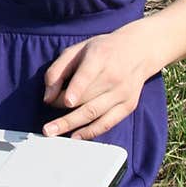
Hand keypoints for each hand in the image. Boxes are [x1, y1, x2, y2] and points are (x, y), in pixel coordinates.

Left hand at [41, 21, 157, 138]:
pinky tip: (75, 136)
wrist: (138, 51)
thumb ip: (58, 70)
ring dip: (72, 125)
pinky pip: (107, 123)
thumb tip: (48, 97)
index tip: (67, 101)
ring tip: (54, 132)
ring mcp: (122, 93)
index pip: (87, 75)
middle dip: (64, 114)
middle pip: (87, 100)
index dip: (77, 89)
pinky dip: (90, 132)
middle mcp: (113, 77)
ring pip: (95, 114)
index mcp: (99, 57)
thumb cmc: (102, 50)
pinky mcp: (128, 106)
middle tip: (47, 126)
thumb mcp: (77, 50)